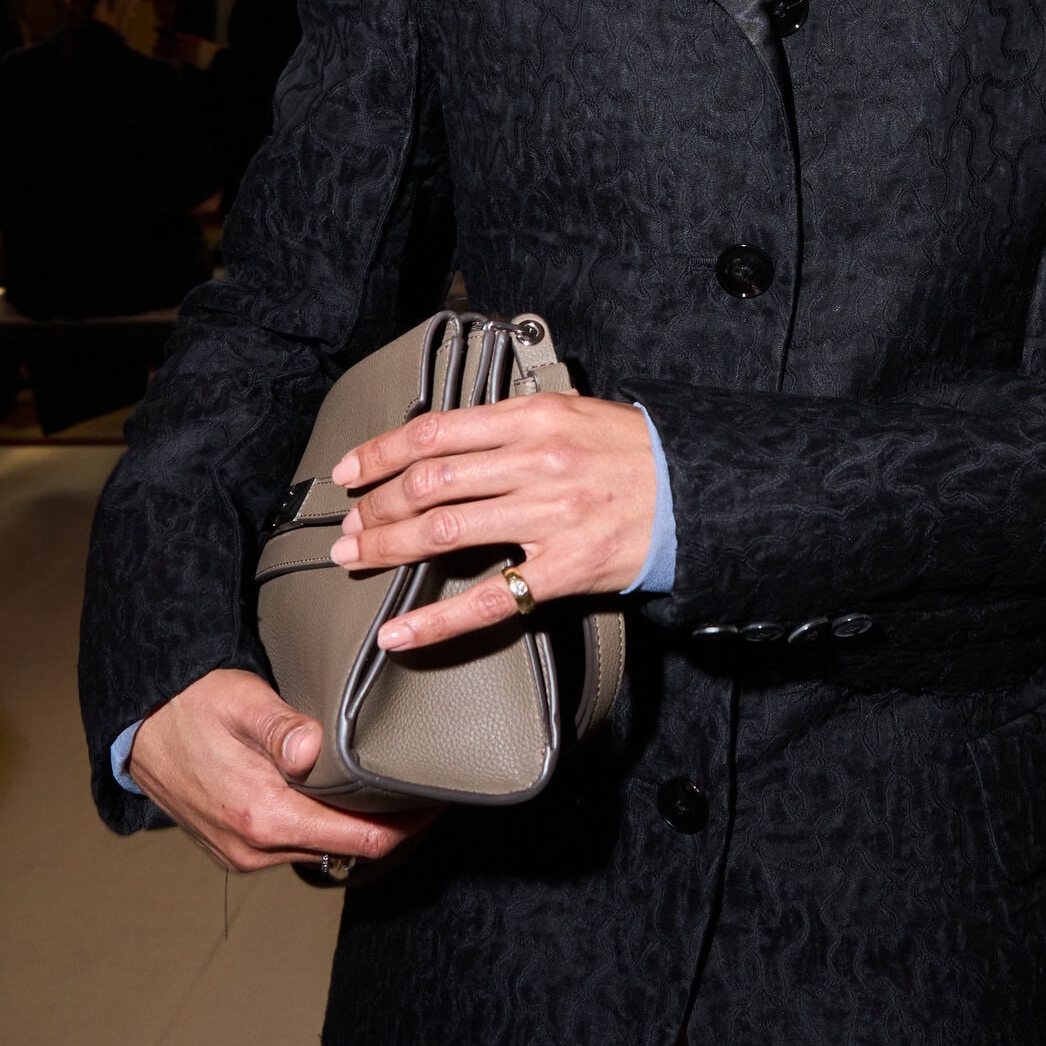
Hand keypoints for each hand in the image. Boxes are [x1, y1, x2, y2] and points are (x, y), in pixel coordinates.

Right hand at [128, 667, 436, 872]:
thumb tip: (311, 749)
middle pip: (348, 850)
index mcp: (264, 816)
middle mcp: (254, 848)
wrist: (135, 728)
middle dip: (389, 825)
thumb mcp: (241, 701)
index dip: (408, 825)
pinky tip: (338, 801)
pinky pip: (295, 848)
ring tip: (387, 793)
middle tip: (421, 789)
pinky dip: (323, 830)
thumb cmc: (191, 706)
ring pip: (322, 851)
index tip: (435, 800)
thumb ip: (282, 727)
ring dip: (355, 829)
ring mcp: (243, 855)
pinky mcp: (235, 850)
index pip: (362, 840)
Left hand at [328, 395, 655, 652]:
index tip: (350, 471)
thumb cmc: (631, 453)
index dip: (381, 452)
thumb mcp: (570, 413)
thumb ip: (509, 424)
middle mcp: (537, 462)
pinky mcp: (565, 569)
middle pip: (429, 482)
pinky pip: (487, 599)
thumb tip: (441, 441)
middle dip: (375, 505)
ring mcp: (550, 517)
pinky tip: (398, 632)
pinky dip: (434, 620)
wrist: (697, 492)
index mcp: (533, 418)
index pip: (435, 431)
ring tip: (356, 556)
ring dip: (387, 546)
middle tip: (347, 524)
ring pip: (444, 531)